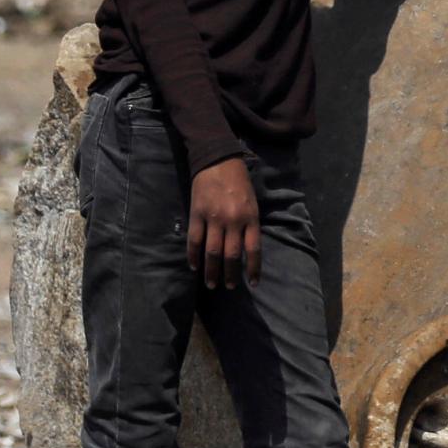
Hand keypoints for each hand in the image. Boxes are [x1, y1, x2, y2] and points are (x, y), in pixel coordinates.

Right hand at [189, 157, 259, 288]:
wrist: (217, 160)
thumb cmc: (239, 182)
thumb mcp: (253, 203)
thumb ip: (250, 225)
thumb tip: (247, 250)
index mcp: (250, 217)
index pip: (254, 250)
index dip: (253, 269)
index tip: (253, 283)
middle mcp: (233, 220)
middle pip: (231, 255)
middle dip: (230, 274)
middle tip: (228, 287)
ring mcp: (213, 218)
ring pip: (212, 251)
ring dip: (211, 270)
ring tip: (211, 283)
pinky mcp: (196, 214)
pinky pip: (194, 240)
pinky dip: (193, 255)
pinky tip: (194, 266)